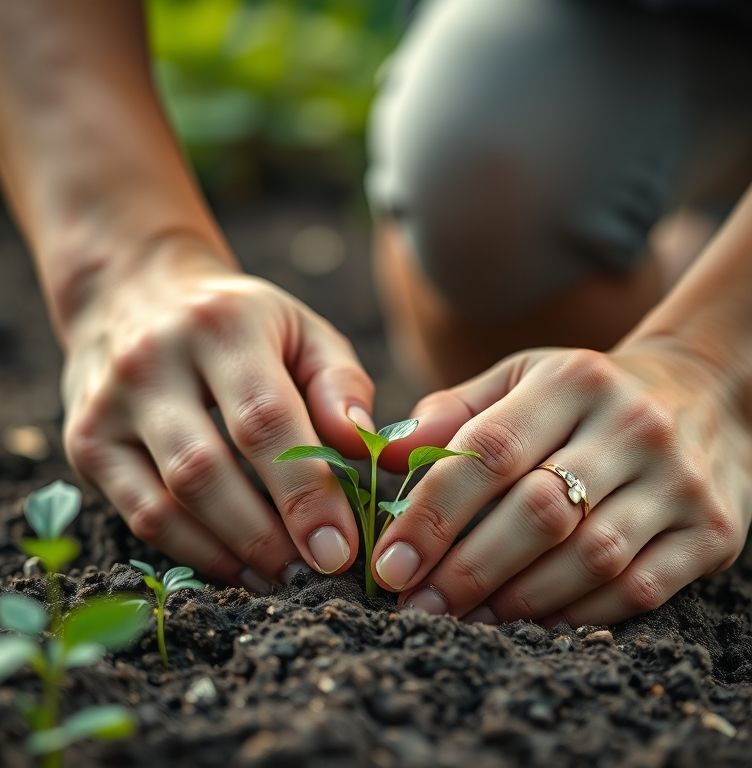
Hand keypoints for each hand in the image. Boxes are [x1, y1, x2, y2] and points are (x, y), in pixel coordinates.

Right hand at [61, 236, 374, 589]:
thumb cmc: (240, 322)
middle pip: (205, 469)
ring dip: (229, 553)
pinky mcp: (84, 442)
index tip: (340, 549)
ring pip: (165, 501)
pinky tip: (235, 566)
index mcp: (222, 326)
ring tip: (281, 579)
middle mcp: (152, 361)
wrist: (135, 292)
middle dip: (266, 535)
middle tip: (314, 574)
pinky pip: (138, 514)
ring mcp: (108, 405)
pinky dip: (190, 551)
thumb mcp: (302, 329)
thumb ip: (340, 384)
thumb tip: (366, 448)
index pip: (264, 419)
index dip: (304, 491)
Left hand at [372, 341, 750, 625]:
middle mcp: (632, 425)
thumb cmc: (583, 396)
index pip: (488, 451)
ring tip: (465, 619)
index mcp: (573, 380)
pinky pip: (638, 590)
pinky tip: (530, 622)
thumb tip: (384, 457)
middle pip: (537, 512)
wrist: (698, 392)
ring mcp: (679, 480)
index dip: (432, 514)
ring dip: (516, 602)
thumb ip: (454, 412)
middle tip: (417, 605)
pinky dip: (576, 614)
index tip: (389, 563)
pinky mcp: (711, 530)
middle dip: (466, 570)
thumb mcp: (521, 377)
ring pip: (588, 558)